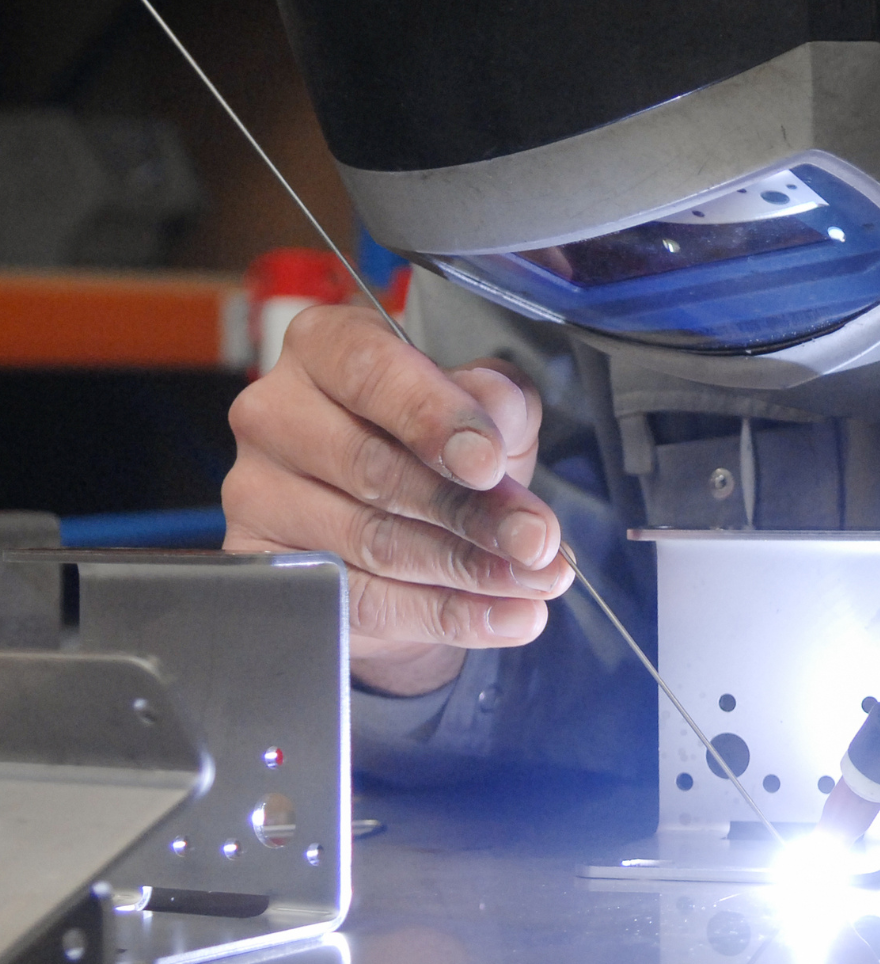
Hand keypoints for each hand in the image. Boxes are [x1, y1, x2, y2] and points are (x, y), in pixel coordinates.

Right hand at [223, 304, 569, 694]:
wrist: (396, 529)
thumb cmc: (436, 449)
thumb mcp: (485, 410)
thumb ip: (496, 399)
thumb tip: (496, 408)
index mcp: (326, 346)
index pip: (371, 370)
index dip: (433, 417)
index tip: (488, 462)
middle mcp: (275, 411)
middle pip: (376, 467)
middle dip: (474, 511)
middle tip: (538, 541)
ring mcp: (256, 491)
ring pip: (374, 540)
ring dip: (470, 569)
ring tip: (537, 582)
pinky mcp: (263, 566)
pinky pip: (362, 599)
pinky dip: (445, 613)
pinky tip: (506, 616)